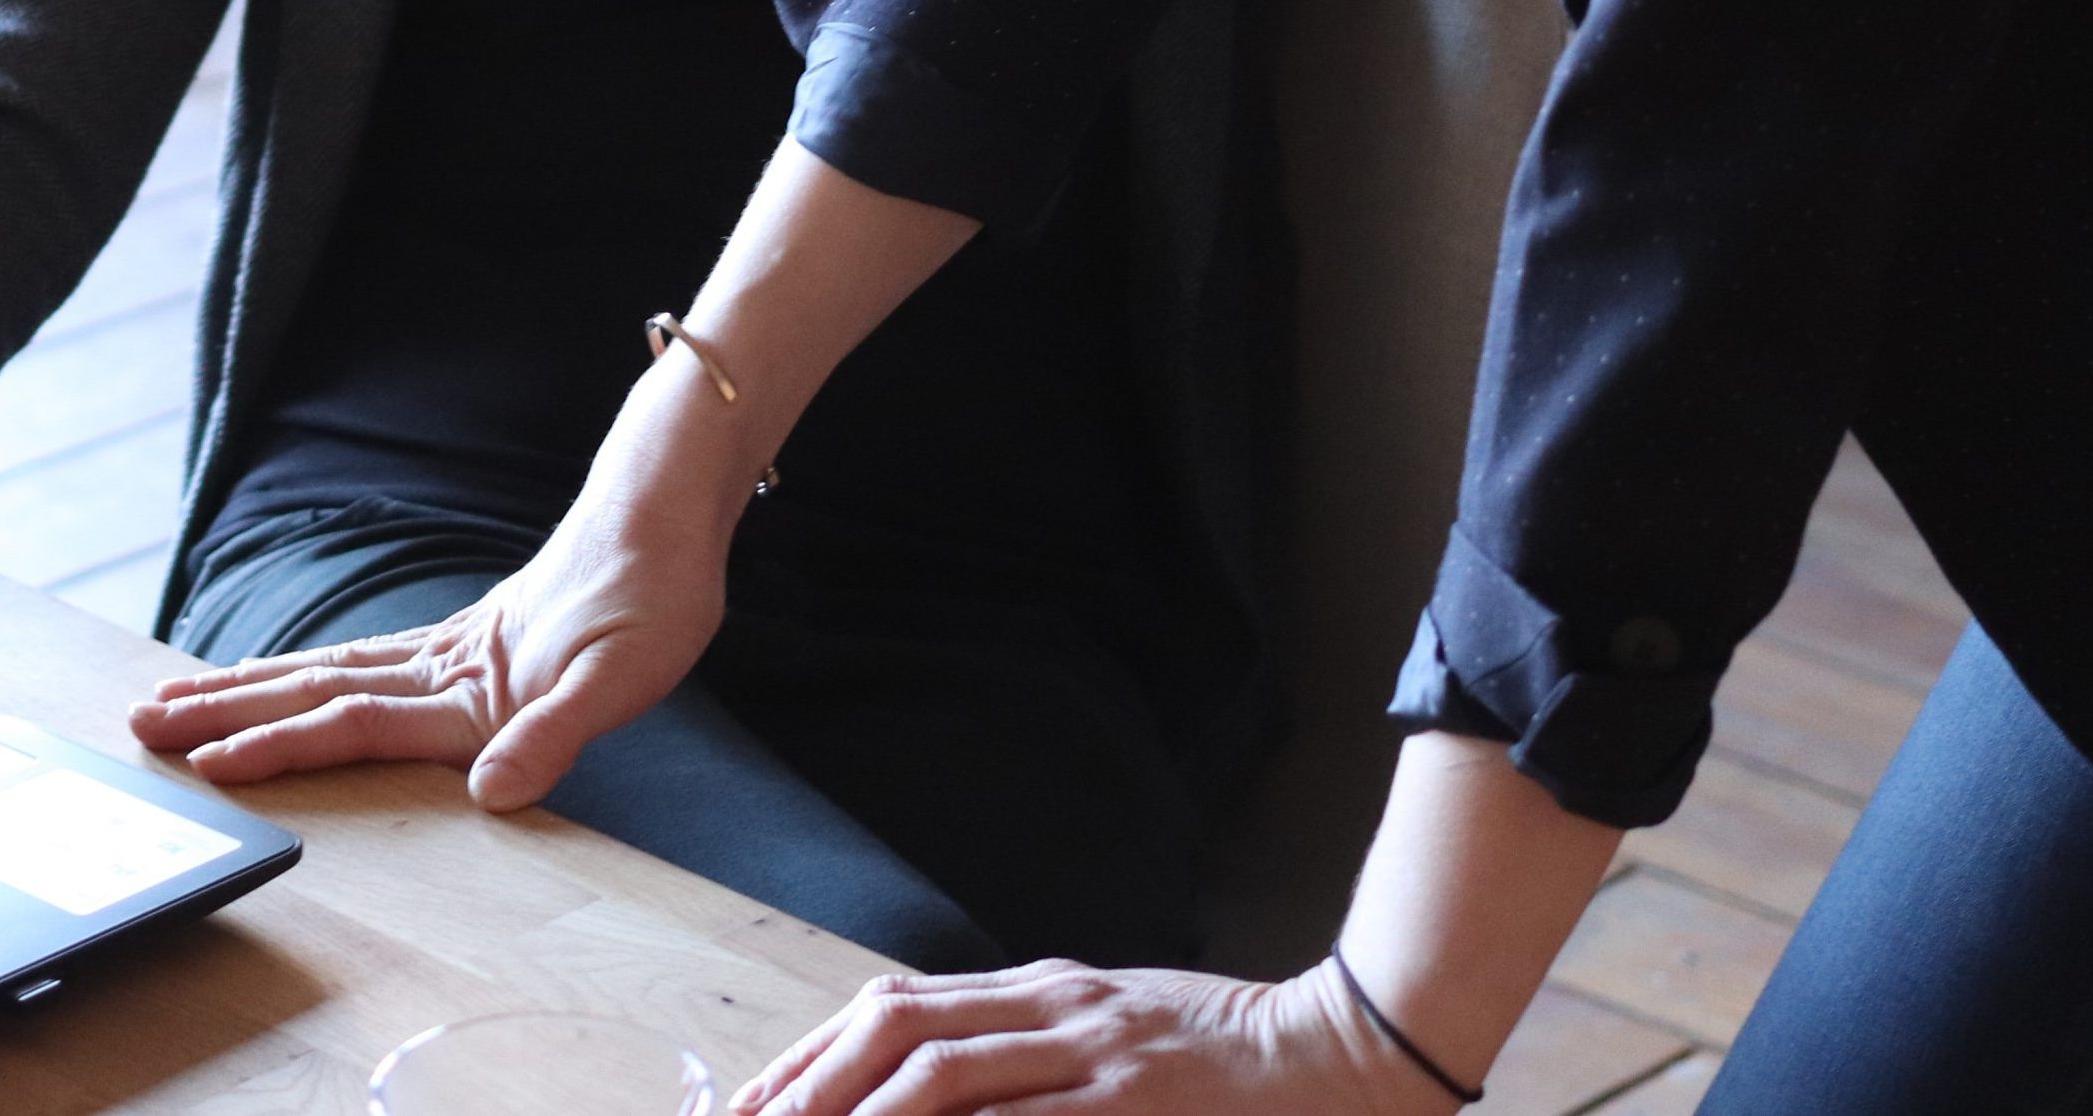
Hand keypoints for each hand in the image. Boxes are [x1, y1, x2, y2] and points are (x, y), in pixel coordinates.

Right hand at [127, 472, 730, 809]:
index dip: (282, 747)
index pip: (354, 722)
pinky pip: (362, 662)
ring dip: (251, 688)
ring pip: (326, 671)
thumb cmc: (652, 600)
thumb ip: (554, 736)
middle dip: (227, 712)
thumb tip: (494, 794)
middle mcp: (443, 665)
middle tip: (146, 724)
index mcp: (469, 687)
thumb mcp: (620, 680)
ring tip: (182, 698)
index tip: (211, 764)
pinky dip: (309, 672)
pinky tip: (290, 677)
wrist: (665, 517)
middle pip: (314, 690)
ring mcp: (448, 649)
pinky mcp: (465, 640)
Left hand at [737, 957, 1451, 1115]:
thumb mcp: (1112, 1031)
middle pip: (898, 1026)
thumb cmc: (1221, 1055)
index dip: (815, 1052)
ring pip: (947, 1070)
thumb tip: (932, 1082)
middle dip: (815, 1080)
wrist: (1338, 1052)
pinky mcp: (1133, 1102)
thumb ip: (1029, 1051)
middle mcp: (1053, 1008)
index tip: (754, 1101)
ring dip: (866, 1112)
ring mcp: (1093, 1054)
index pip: (895, 1006)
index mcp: (1041, 988)